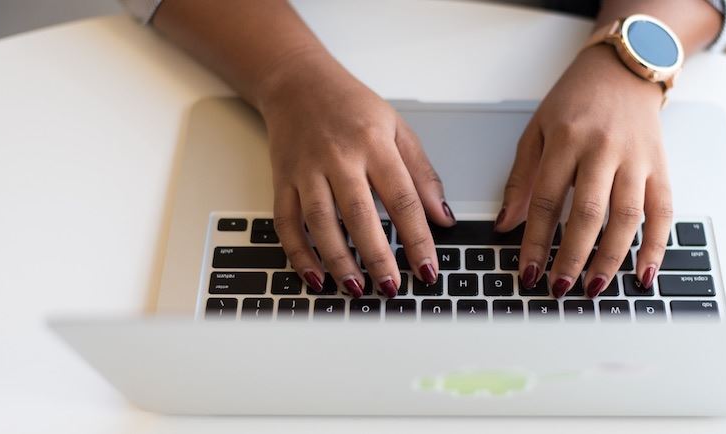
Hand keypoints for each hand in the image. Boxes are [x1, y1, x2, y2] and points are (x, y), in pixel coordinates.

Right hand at [259, 49, 453, 297]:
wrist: (297, 83)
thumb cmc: (352, 107)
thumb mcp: (397, 129)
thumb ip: (422, 174)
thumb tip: (443, 218)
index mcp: (374, 144)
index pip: (403, 198)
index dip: (418, 239)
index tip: (428, 269)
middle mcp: (339, 158)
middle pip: (360, 215)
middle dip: (378, 257)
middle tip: (392, 287)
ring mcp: (306, 170)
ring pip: (321, 223)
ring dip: (338, 261)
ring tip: (357, 288)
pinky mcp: (282, 180)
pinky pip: (287, 223)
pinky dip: (299, 254)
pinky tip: (316, 277)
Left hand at [495, 44, 672, 297]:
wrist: (624, 69)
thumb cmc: (577, 100)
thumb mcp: (538, 130)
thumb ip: (521, 179)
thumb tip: (505, 225)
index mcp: (567, 139)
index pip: (546, 199)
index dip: (534, 240)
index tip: (528, 272)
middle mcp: (603, 149)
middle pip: (588, 213)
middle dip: (572, 256)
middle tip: (559, 288)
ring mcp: (636, 159)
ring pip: (626, 217)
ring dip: (610, 259)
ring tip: (593, 288)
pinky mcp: (661, 166)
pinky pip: (663, 212)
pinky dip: (656, 247)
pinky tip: (643, 274)